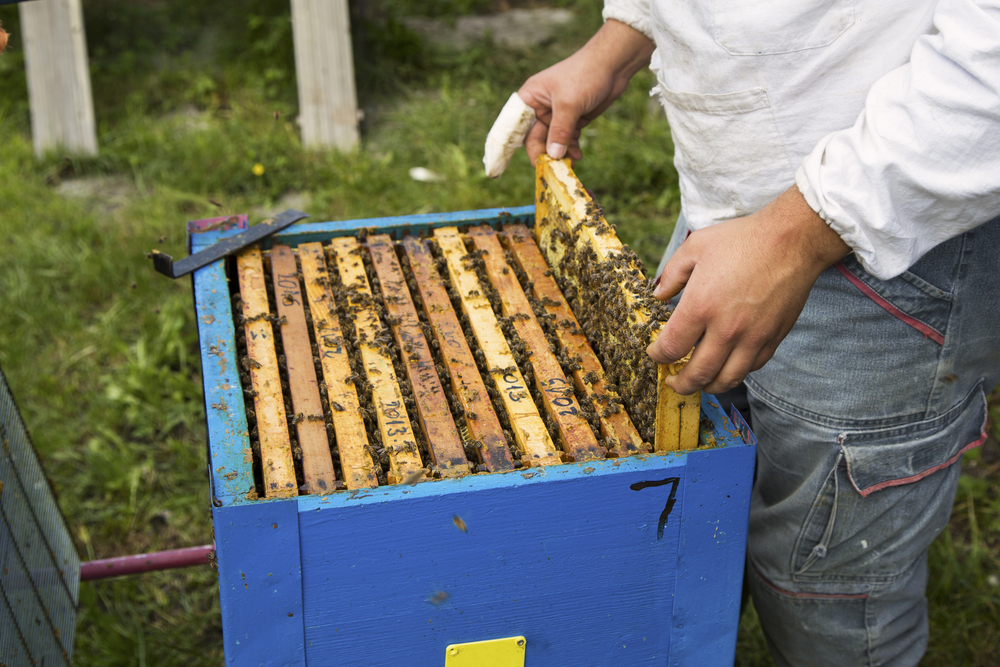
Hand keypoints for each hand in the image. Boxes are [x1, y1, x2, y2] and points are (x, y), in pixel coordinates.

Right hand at [518, 20, 654, 164]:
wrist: (613, 64)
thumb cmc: (585, 75)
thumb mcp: (569, 104)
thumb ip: (560, 132)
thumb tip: (552, 156)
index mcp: (530, 98)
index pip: (514, 126)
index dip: (508, 145)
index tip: (502, 167)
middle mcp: (540, 107)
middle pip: (535, 138)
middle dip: (544, 153)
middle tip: (552, 169)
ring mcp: (557, 114)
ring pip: (552, 141)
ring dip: (560, 153)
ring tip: (570, 162)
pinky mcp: (573, 118)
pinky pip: (567, 139)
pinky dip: (571, 148)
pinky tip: (578, 155)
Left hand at [647, 186, 850, 394]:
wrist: (792, 241)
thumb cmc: (742, 240)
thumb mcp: (696, 247)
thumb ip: (671, 274)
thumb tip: (657, 295)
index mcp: (701, 306)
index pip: (671, 348)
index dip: (658, 356)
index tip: (656, 353)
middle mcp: (726, 329)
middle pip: (697, 374)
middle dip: (680, 384)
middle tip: (674, 382)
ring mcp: (752, 337)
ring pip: (726, 379)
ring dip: (708, 387)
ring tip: (699, 383)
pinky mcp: (773, 338)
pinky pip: (752, 368)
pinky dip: (735, 373)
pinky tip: (727, 367)